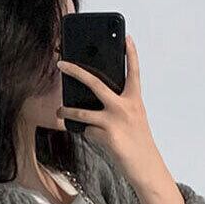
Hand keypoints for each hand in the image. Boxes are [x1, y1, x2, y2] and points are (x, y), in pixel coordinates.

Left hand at [56, 35, 158, 166]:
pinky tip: (101, 141)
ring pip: (82, 112)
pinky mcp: (106, 135)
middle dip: (75, 71)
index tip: (127, 38)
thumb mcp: (133, 118)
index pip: (134, 72)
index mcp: (135, 100)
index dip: (131, 54)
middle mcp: (125, 106)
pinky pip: (88, 131)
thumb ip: (118, 105)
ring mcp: (115, 120)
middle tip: (61, 64)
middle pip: (95, 83)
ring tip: (59, 111)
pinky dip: (90, 134)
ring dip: (67, 111)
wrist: (145, 166)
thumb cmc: (138, 141)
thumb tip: (90, 100)